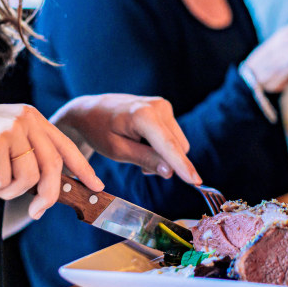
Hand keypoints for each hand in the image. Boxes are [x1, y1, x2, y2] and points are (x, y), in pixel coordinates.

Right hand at [0, 104, 102, 219]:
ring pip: (28, 178)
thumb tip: (53, 187)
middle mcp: (25, 119)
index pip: (64, 145)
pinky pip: (4, 181)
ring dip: (7, 190)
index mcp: (31, 117)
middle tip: (38, 212)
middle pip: (52, 166)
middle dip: (48, 195)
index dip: (82, 167)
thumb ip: (29, 154)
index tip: (96, 185)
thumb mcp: (5, 142)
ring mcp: (11, 128)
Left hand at [51, 94, 201, 184]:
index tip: (196, 181)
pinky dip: (163, 146)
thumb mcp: (117, 151)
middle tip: (140, 167)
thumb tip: (169, 171)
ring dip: (164, 155)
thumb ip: (144, 159)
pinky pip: (173, 136)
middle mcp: (158, 106)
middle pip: (178, 146)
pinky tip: (143, 143)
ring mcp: (163, 105)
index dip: (182, 165)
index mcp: (143, 115)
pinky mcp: (164, 108)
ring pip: (178, 143)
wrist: (92, 110)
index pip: (168, 145)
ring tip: (138, 152)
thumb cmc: (99, 131)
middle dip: (166, 162)